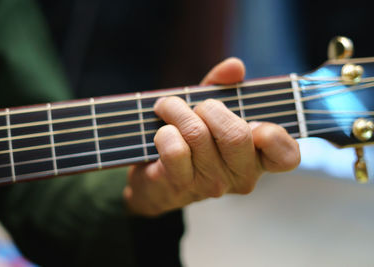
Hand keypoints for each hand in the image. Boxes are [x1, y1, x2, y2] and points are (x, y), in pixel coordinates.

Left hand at [124, 57, 299, 215]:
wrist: (158, 178)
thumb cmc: (191, 140)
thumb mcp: (211, 112)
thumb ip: (226, 88)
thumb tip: (235, 67)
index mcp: (257, 158)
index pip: (286, 156)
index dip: (275, 136)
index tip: (254, 123)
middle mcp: (240, 175)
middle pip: (236, 135)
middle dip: (210, 108)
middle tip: (197, 107)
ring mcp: (211, 184)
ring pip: (198, 135)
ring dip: (177, 110)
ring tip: (168, 108)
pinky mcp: (181, 184)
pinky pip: (175, 149)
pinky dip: (165, 131)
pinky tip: (163, 131)